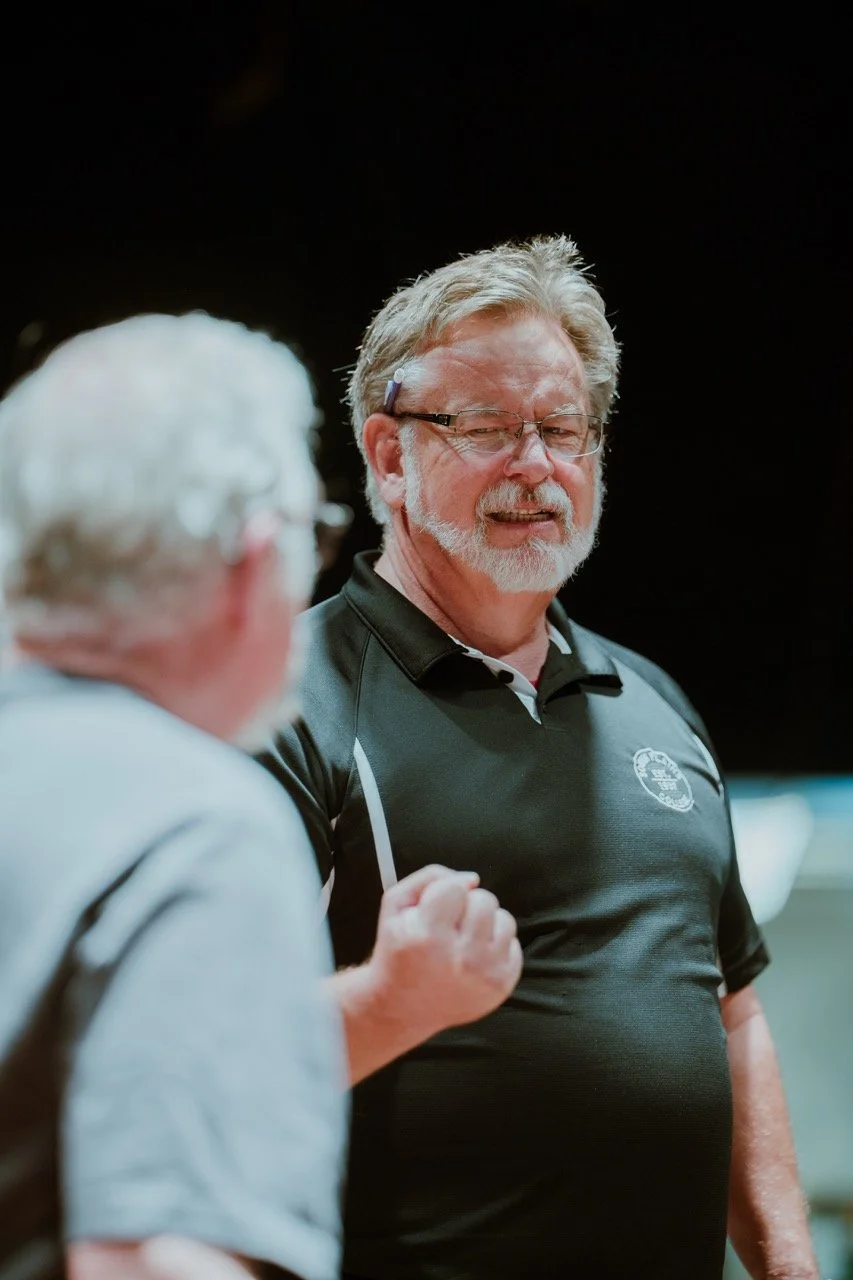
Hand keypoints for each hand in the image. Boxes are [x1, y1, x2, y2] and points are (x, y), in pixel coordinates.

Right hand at [367, 864, 522, 1037]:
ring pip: (505, 919)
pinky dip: (496, 945)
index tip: (439, 904)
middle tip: (451, 924)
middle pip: (484, 900)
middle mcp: (460, 958)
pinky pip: (513, 944)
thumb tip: (471, 879)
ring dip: (485, 923)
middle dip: (467, 905)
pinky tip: (475, 956)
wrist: (403, 1008)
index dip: (446, 890)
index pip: (455, 888)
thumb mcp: (394, 908)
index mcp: (428, 937)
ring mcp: (484, 974)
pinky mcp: (502, 985)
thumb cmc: (398, 953)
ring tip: (464, 939)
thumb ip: (428, 878)